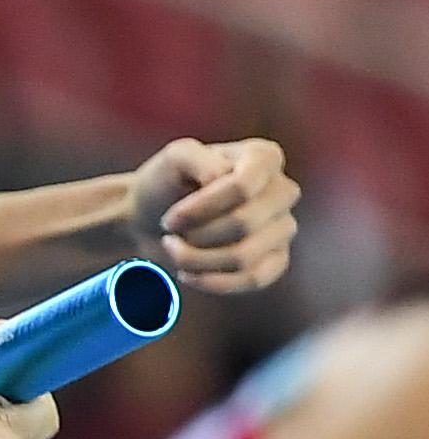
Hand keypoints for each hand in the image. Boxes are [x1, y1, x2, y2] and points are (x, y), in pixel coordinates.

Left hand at [126, 137, 296, 294]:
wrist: (154, 217)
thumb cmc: (167, 182)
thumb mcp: (175, 157)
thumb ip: (199, 159)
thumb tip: (224, 179)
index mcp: (263, 157)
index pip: (243, 187)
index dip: (202, 207)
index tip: (171, 217)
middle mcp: (282, 191)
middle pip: (245, 224)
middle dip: (197, 234)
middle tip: (170, 231)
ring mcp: (283, 227)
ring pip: (246, 256)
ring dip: (198, 259)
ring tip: (174, 249)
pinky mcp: (276, 259)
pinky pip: (254, 279)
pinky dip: (213, 281)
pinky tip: (188, 273)